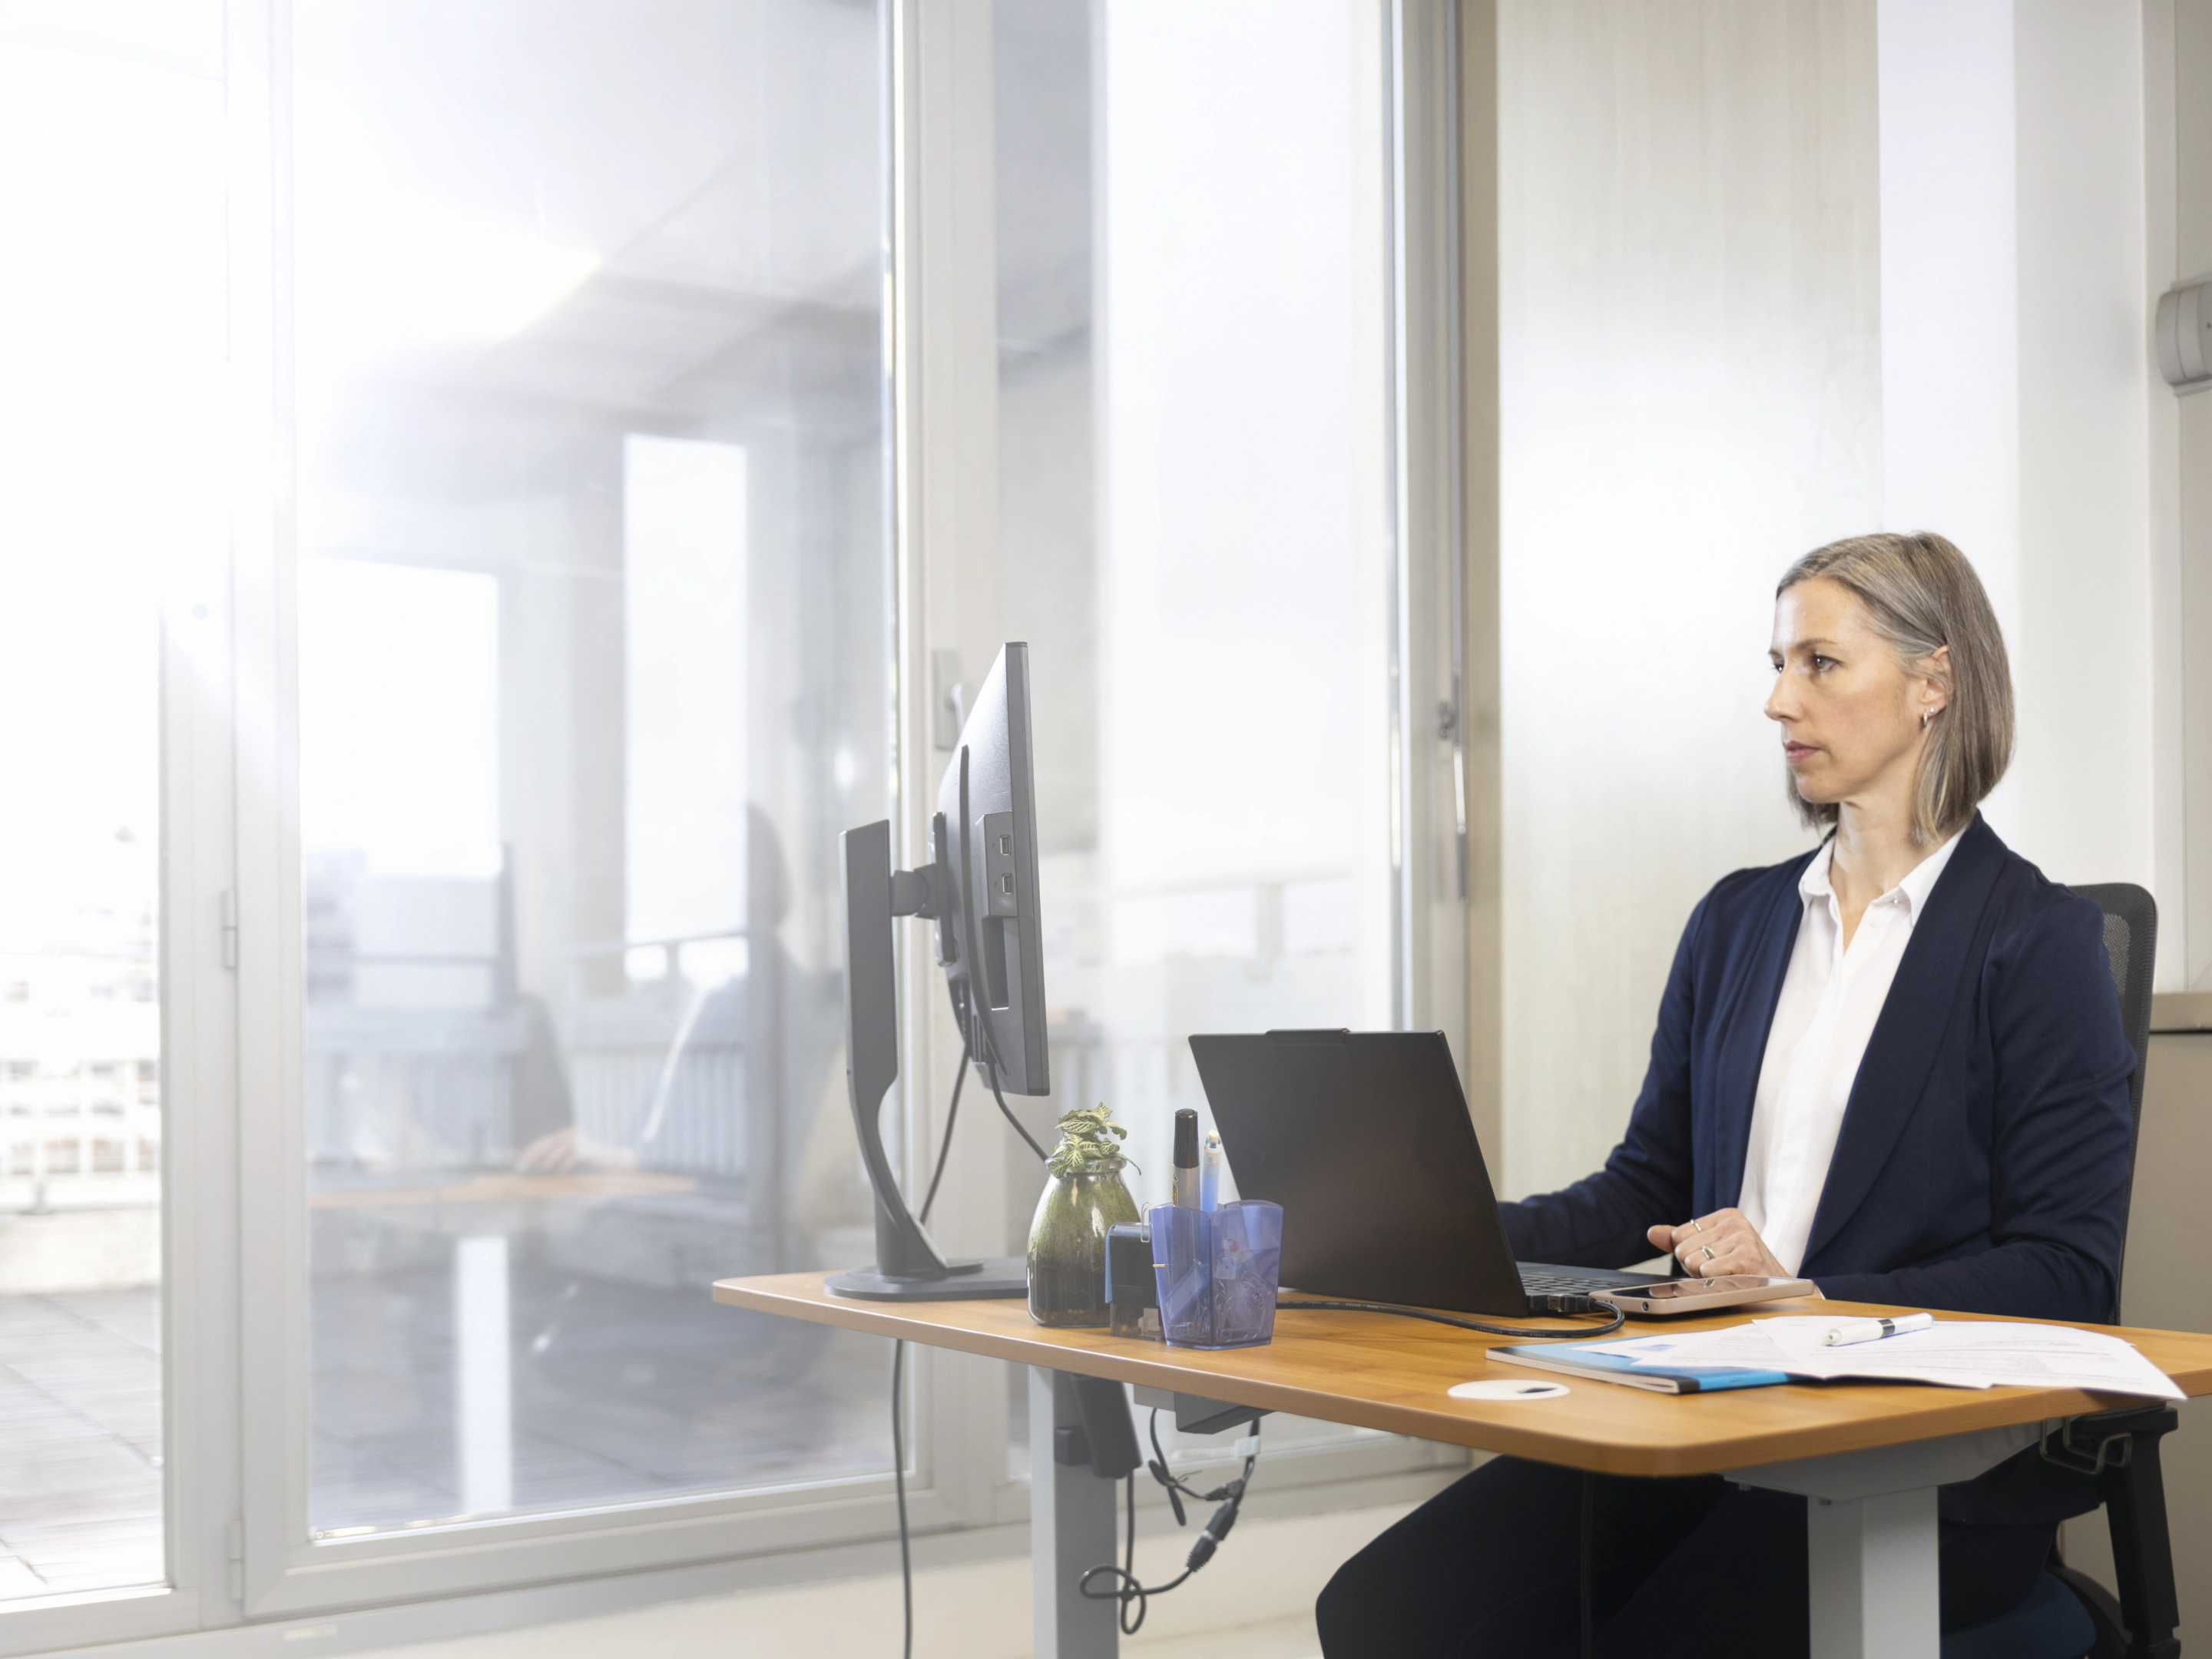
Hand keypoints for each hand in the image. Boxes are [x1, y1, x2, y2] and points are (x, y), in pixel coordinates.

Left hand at [1646, 1208, 1814, 1290]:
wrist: (1777, 1291)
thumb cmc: (1742, 1271)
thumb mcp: (1711, 1249)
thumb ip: (1679, 1239)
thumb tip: (1652, 1232)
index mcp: (1726, 1216)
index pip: (1678, 1235)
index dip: (1689, 1254)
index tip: (1713, 1259)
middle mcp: (1735, 1223)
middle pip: (1683, 1249)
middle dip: (1695, 1266)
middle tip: (1722, 1271)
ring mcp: (1743, 1238)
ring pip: (1692, 1262)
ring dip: (1705, 1276)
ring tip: (1729, 1276)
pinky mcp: (1747, 1257)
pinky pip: (1706, 1271)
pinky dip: (1714, 1281)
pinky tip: (1732, 1280)